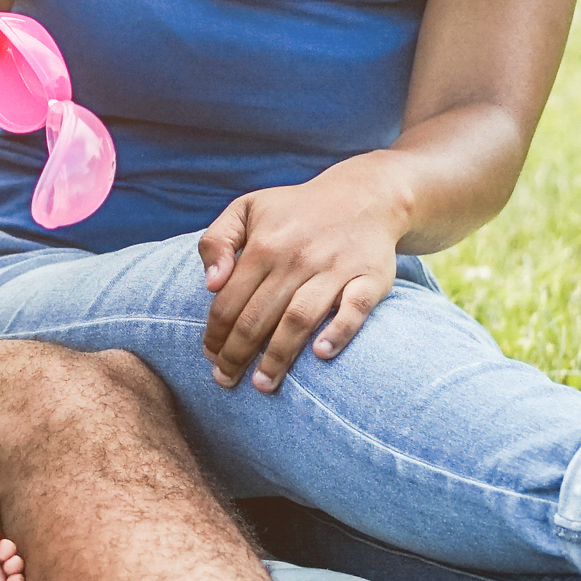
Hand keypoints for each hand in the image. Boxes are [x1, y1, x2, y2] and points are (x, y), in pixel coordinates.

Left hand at [196, 173, 406, 391]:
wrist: (365, 195)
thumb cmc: (295, 210)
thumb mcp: (247, 208)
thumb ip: (217, 241)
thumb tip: (211, 284)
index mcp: (264, 245)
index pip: (229, 300)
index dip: (215, 333)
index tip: (209, 357)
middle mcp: (297, 258)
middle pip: (259, 317)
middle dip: (237, 354)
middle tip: (226, 381)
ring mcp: (335, 269)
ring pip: (299, 319)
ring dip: (278, 356)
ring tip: (262, 385)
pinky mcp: (370, 278)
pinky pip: (355, 309)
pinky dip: (339, 332)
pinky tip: (320, 354)